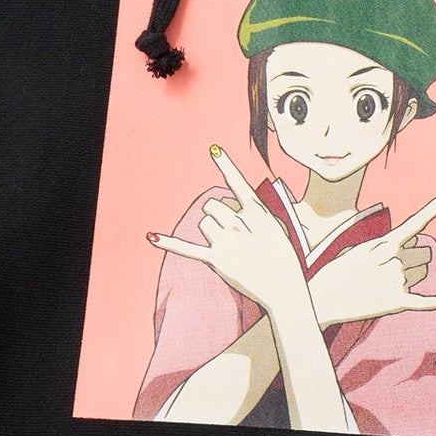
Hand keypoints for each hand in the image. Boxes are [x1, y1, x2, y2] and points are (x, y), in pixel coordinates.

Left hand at [148, 145, 306, 316]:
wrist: (284, 286)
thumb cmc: (281, 254)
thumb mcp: (275, 225)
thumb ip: (251, 212)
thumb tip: (225, 208)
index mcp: (257, 211)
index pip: (238, 183)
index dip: (226, 164)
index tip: (213, 149)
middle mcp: (240, 223)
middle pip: (213, 206)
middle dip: (218, 215)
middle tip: (233, 232)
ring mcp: (227, 241)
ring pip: (204, 223)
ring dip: (212, 231)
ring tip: (229, 245)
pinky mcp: (216, 259)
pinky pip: (187, 248)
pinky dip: (169, 242)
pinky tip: (152, 237)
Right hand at [306, 192, 435, 327]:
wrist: (323, 297)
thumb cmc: (339, 270)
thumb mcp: (361, 249)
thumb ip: (389, 246)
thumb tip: (414, 249)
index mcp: (384, 244)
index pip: (413, 224)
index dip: (432, 209)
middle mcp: (394, 261)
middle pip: (423, 253)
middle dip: (415, 255)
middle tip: (392, 265)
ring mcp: (397, 283)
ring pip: (423, 272)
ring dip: (414, 273)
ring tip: (389, 280)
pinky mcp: (398, 304)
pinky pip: (429, 302)